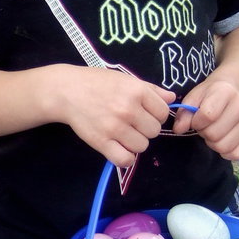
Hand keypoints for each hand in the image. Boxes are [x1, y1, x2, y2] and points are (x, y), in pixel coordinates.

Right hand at [56, 67, 173, 167]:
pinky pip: (125, 159)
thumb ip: (151, 89)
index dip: (155, 114)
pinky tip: (119, 149)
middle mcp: (128, 109)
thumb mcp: (125, 79)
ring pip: (142, 146)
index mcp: (137, 91)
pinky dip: (125, 158)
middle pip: (154, 131)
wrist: (66, 91)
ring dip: (135, 143)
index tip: (144, 113)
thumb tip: (172, 99)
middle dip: (145, 129)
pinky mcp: (101, 142)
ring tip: (122, 134)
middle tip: (131, 123)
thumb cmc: (97, 82)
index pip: (163, 113)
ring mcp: (115, 127)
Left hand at [172, 78, 238, 159]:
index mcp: (224, 93)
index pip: (207, 116)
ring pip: (224, 147)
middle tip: (206, 126)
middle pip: (214, 134)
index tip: (196, 119)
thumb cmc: (210, 95)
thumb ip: (184, 113)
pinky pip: (238, 154)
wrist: (233, 89)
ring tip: (215, 132)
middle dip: (205, 133)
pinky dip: (227, 153)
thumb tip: (179, 129)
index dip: (196, 122)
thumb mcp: (193, 98)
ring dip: (214, 143)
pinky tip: (224, 141)